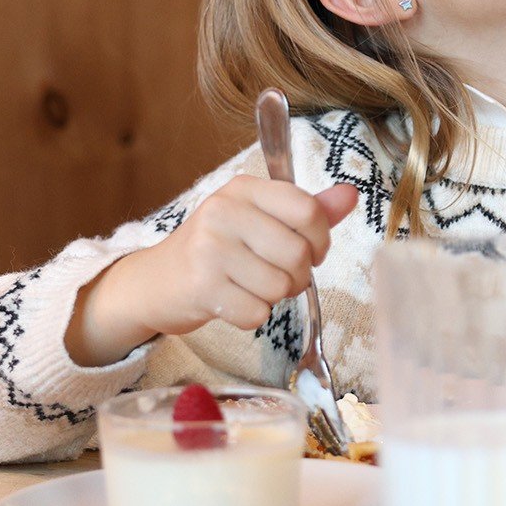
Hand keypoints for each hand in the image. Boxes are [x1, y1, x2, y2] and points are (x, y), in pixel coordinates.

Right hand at [66, 177, 360, 365]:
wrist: (155, 282)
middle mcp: (224, 211)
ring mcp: (210, 249)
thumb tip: (351, 194)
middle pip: (298, 254)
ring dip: (274, 297)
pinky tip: (233, 302)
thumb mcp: (258, 219)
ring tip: (251, 287)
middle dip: (298, 276)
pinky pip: (258, 313)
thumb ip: (307, 210)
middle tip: (277, 276)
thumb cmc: (217, 249)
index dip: (321, 239)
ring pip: (280, 286)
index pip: (307, 209)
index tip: (311, 251)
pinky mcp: (201, 287)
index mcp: (244, 189)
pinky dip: (253, 316)